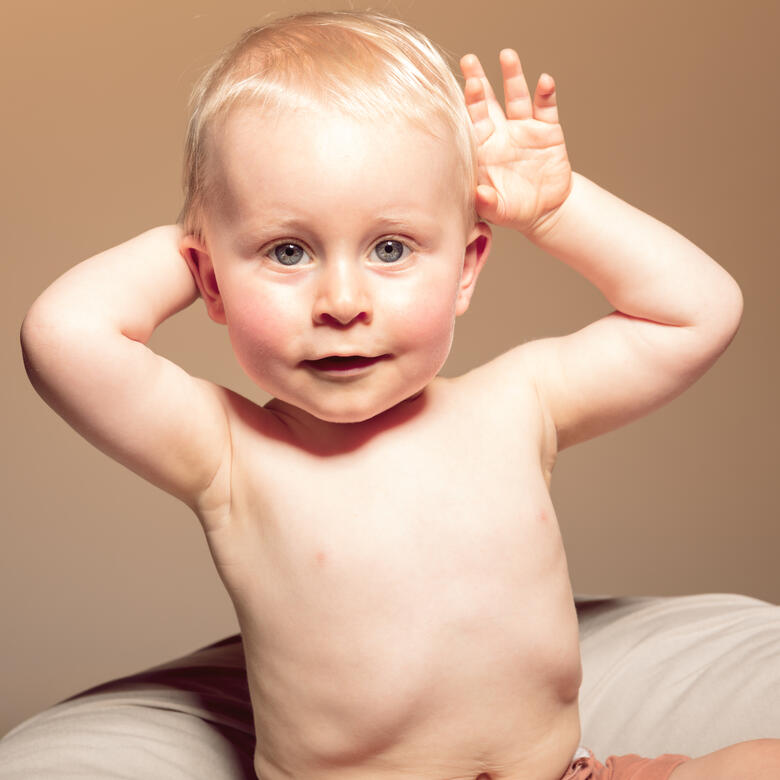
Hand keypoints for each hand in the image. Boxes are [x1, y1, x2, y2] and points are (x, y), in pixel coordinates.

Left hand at [460, 49, 571, 237]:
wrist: (545, 211)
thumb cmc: (514, 210)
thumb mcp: (500, 211)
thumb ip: (488, 203)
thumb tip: (479, 195)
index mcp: (484, 150)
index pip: (473, 123)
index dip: (469, 106)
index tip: (466, 87)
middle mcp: (501, 134)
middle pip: (488, 103)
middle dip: (479, 82)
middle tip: (470, 61)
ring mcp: (524, 129)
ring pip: (516, 97)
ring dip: (512, 76)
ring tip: (507, 56)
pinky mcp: (547, 130)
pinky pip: (546, 108)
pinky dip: (546, 94)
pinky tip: (544, 81)